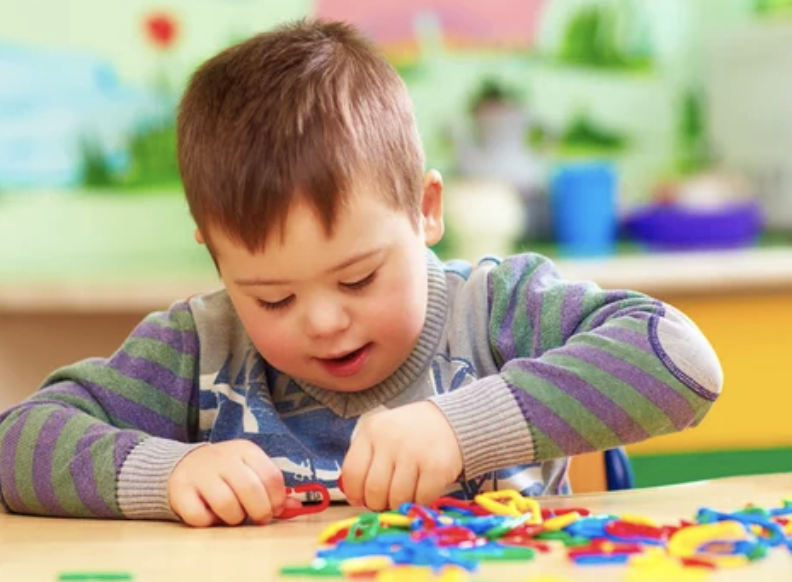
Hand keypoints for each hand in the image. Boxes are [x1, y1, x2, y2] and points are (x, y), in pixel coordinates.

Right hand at [169, 440, 298, 526]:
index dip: (277, 499)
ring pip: (226, 504)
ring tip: (233, 515)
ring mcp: (200, 473)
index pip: (271, 476)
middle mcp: (223, 458)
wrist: (184, 464)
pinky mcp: (180, 491)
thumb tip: (296, 507)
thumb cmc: (226, 472)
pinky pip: (200, 517)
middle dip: (260, 512)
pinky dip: (209, 522)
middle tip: (258, 519)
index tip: (275, 510)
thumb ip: (271, 487)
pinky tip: (210, 514)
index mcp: (245, 450)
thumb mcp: (250, 471)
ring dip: (234, 518)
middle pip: (251, 490)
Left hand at [341, 401, 462, 510]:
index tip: (361, 499)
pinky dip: (420, 502)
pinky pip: (420, 499)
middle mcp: (391, 440)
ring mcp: (414, 453)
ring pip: (396, 499)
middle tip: (385, 500)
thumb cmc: (410, 433)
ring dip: (399, 504)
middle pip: (374, 490)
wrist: (451, 421)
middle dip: (377, 503)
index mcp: (371, 431)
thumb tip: (355, 496)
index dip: (354, 493)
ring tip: (404, 494)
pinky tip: (422, 490)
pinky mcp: (437, 467)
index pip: (352, 473)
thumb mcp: (381, 434)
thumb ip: (365, 460)